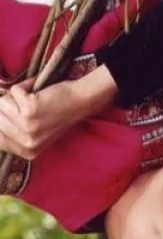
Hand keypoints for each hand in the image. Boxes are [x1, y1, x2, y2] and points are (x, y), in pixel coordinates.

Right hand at [0, 65, 117, 159]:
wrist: (79, 103)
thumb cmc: (58, 116)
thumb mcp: (37, 134)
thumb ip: (15, 134)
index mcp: (28, 152)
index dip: (0, 120)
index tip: (6, 114)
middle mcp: (27, 142)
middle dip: (6, 106)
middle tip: (24, 104)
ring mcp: (28, 127)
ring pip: (2, 103)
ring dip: (16, 96)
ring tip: (32, 99)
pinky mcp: (29, 109)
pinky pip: (14, 91)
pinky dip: (24, 86)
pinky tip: (37, 91)